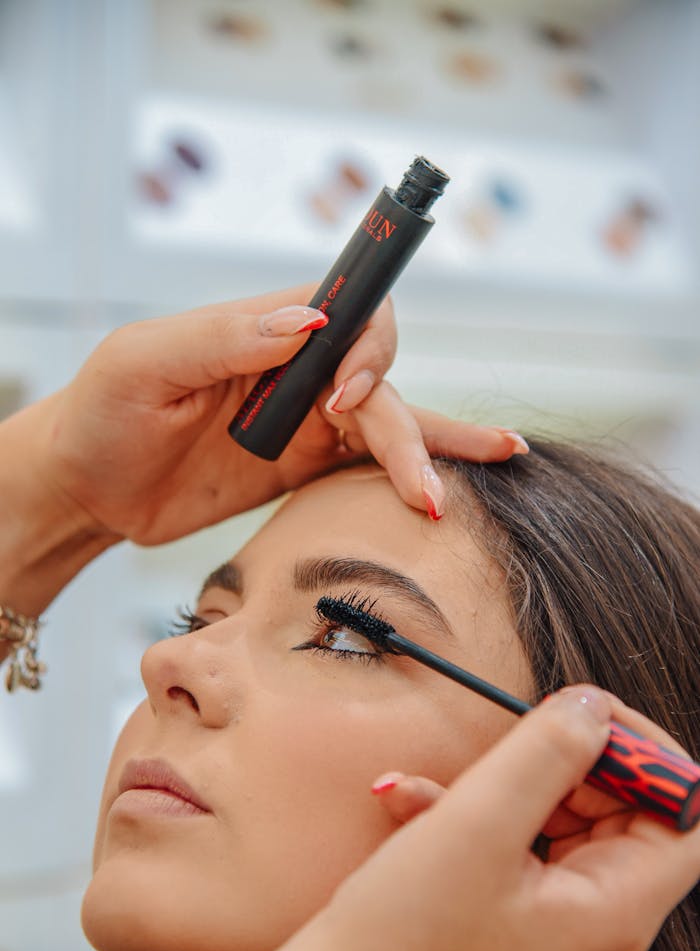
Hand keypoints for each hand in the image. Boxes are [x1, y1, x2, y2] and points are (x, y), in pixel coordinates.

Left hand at [32, 287, 523, 544]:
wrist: (89, 490)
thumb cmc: (102, 413)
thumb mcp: (146, 363)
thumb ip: (224, 337)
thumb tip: (310, 321)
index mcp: (263, 329)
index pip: (350, 314)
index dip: (367, 351)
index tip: (342, 399)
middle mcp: (294, 369)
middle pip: (379, 379)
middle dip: (405, 429)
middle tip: (419, 487)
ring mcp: (303, 421)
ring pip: (386, 424)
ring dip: (428, 453)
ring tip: (468, 483)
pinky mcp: (301, 468)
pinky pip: (365, 466)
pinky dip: (408, 473)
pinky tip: (444, 487)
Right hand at [275, 686, 699, 950]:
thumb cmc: (402, 938)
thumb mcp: (477, 823)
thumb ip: (546, 752)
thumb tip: (595, 705)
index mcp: (614, 913)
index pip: (685, 814)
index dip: (648, 754)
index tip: (587, 716)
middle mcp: (599, 927)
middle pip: (625, 814)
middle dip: (567, 762)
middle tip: (514, 737)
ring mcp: (557, 928)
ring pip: (563, 825)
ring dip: (507, 786)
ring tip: (439, 786)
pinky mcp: (516, 924)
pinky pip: (520, 849)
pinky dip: (477, 817)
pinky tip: (416, 808)